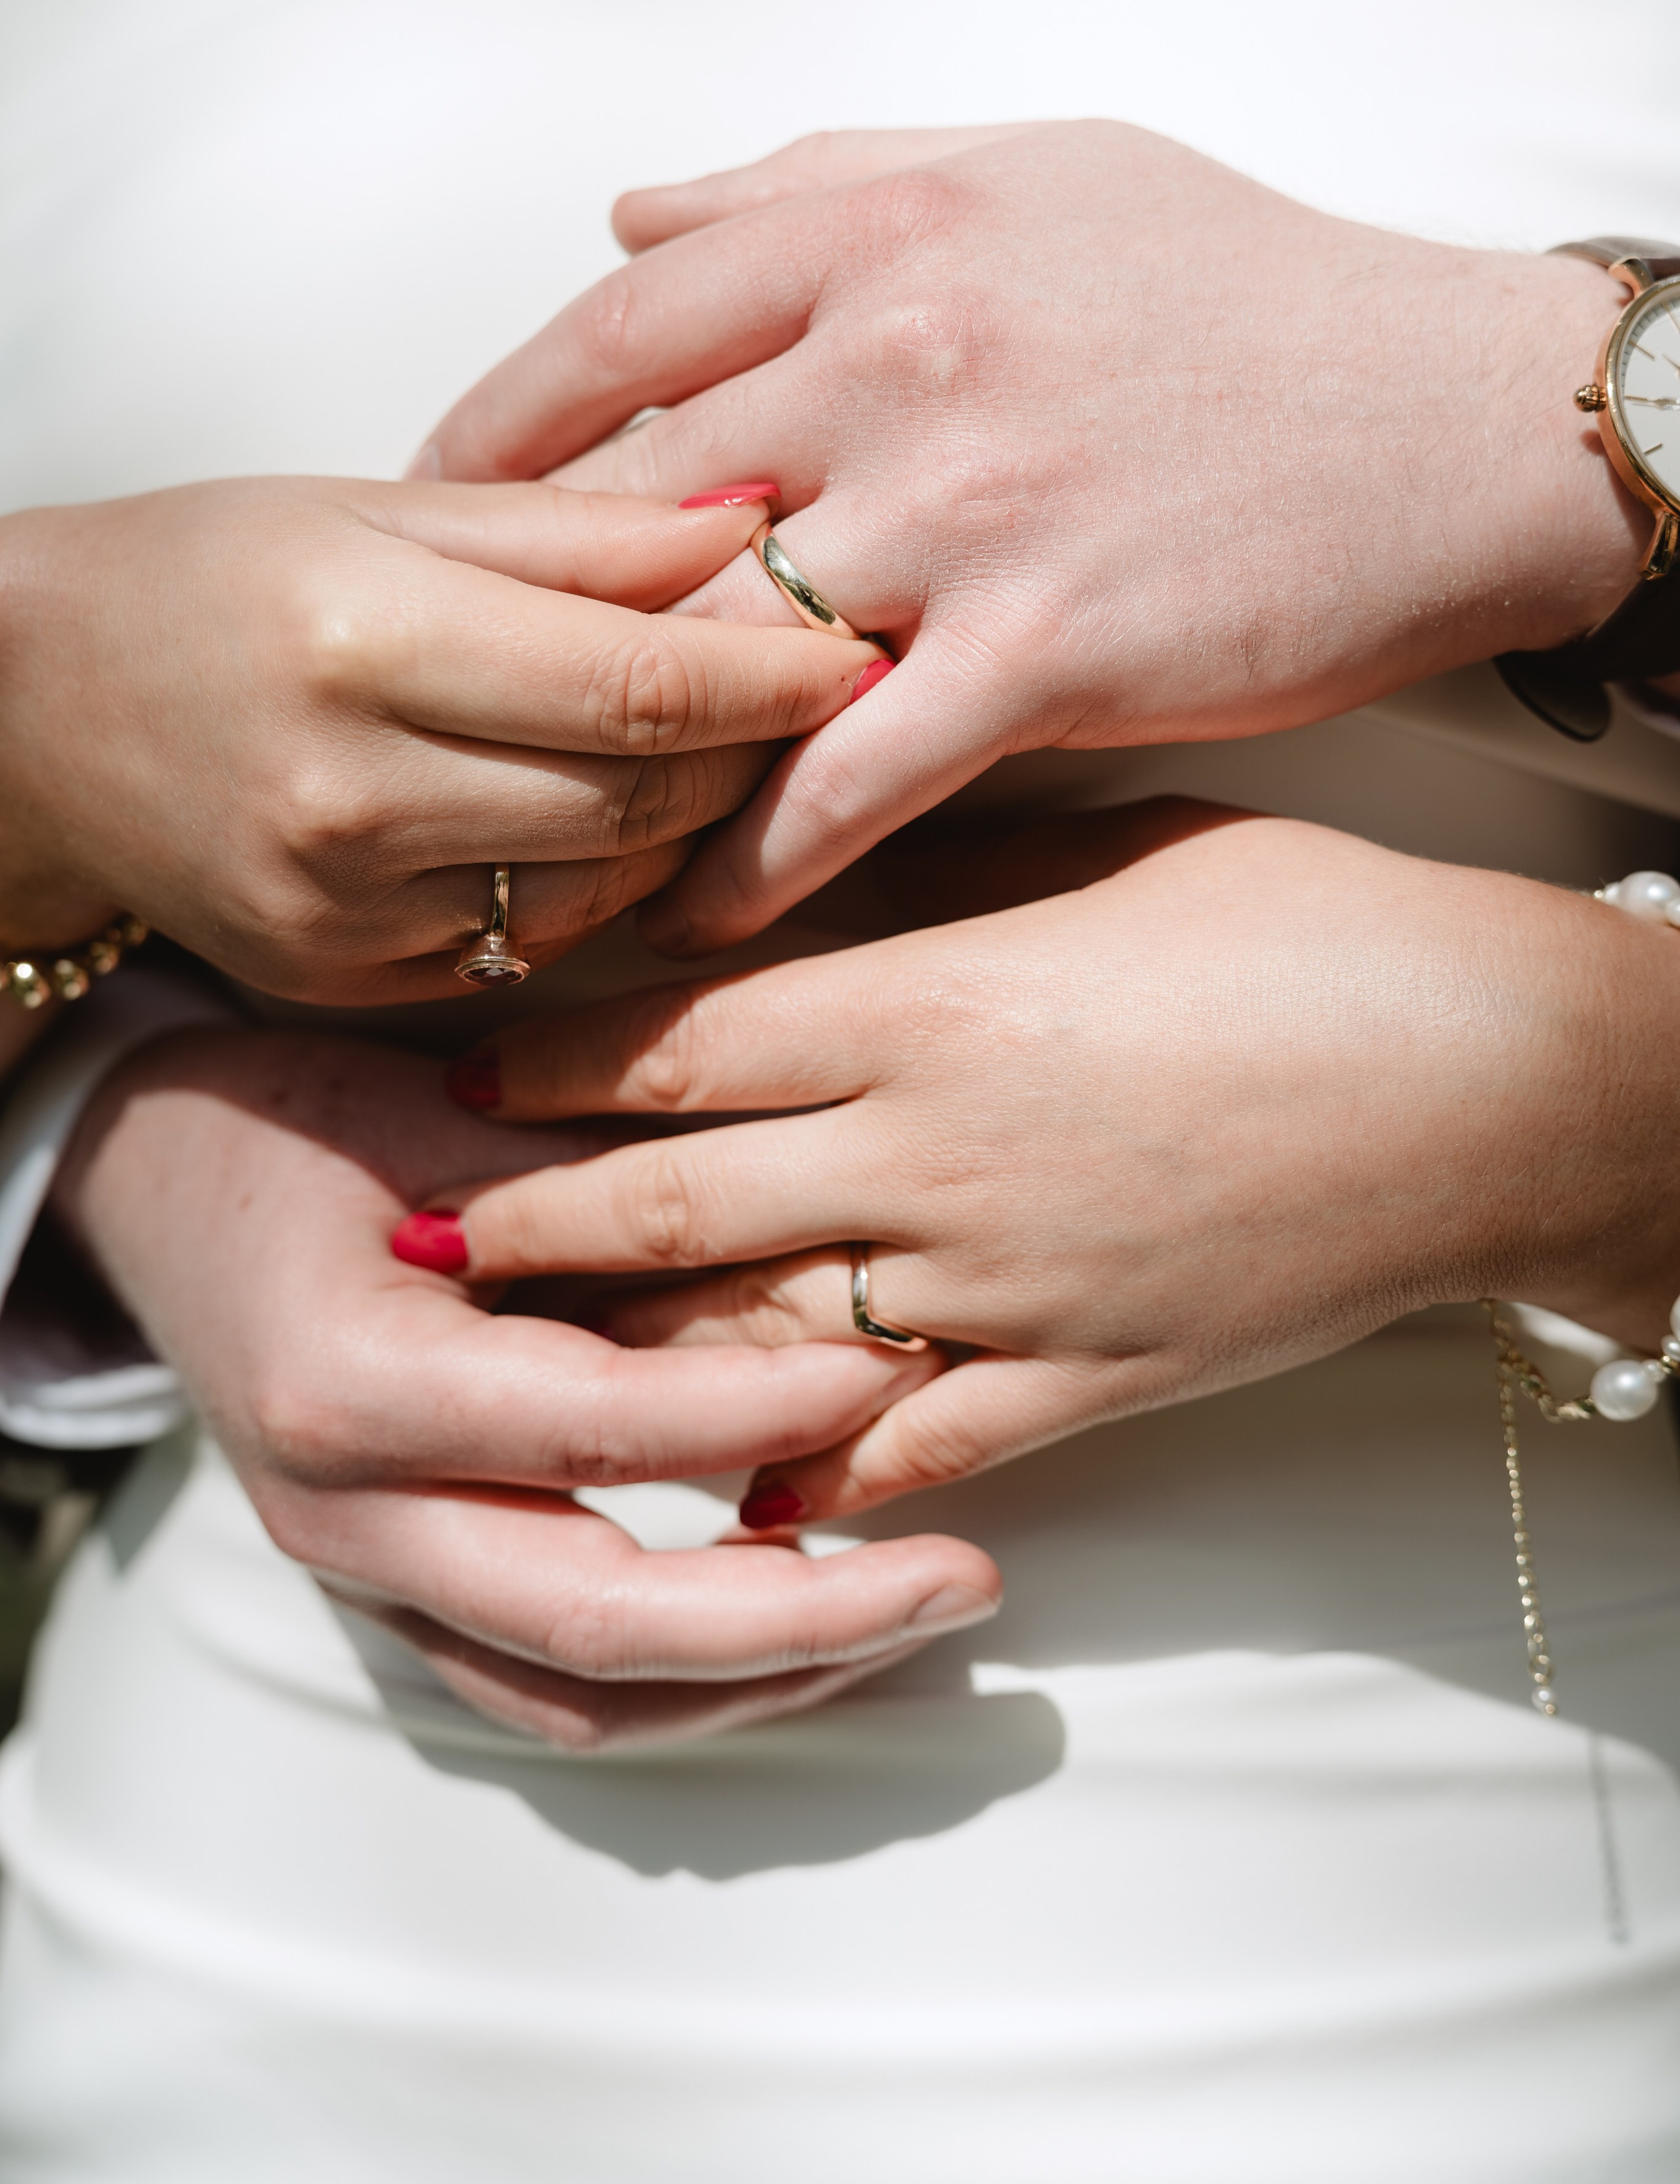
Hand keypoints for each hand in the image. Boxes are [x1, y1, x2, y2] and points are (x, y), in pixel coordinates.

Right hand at [0, 476, 874, 998]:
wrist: (37, 720)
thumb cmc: (208, 582)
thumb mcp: (381, 513)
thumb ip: (576, 532)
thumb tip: (751, 522)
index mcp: (359, 648)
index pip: (638, 686)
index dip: (775, 673)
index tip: (858, 644)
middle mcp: (351, 800)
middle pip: (643, 797)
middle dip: (754, 749)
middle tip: (809, 690)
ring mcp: (349, 913)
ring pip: (612, 884)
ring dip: (690, 819)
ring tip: (710, 742)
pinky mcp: (356, 978)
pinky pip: (541, 940)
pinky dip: (601, 878)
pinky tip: (596, 810)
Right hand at [52, 1028, 999, 1749]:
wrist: (164, 1193)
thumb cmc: (306, 1132)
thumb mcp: (446, 1126)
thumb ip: (606, 1187)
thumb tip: (822, 1215)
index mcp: (351, 1382)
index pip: (589, 1426)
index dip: (756, 1406)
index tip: (894, 1366)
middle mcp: (348, 1516)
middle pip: (599, 1624)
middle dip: (803, 1616)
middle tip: (965, 1575)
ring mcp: (366, 1584)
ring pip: (586, 1701)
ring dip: (768, 1677)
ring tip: (917, 1611)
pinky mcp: (400, 1608)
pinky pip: (555, 1699)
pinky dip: (694, 1689)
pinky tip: (806, 1634)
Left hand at [416, 120, 1639, 955]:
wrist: (1455, 414)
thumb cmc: (1248, 291)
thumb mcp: (1031, 167)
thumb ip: (814, 181)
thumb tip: (631, 210)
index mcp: (877, 232)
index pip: (613, 332)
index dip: (495, 433)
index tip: (432, 512)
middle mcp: (897, 358)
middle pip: (638, 506)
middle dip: (527, 619)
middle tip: (454, 703)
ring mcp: (968, 509)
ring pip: (721, 653)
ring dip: (614, 760)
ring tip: (534, 837)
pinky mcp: (1048, 649)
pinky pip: (851, 775)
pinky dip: (757, 854)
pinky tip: (693, 911)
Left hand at [423, 801, 1679, 1524]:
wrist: (1501, 1079)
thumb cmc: (1318, 926)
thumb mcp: (1118, 849)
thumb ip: (951, 867)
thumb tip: (826, 856)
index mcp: (933, 1004)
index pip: (681, 1040)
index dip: (555, 1060)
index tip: (469, 1068)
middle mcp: (937, 1156)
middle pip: (679, 1202)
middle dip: (534, 1222)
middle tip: (425, 1231)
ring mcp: (1010, 1284)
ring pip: (765, 1341)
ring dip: (635, 1356)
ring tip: (529, 1366)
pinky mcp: (1092, 1379)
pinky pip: (922, 1449)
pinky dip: (824, 1484)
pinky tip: (743, 1509)